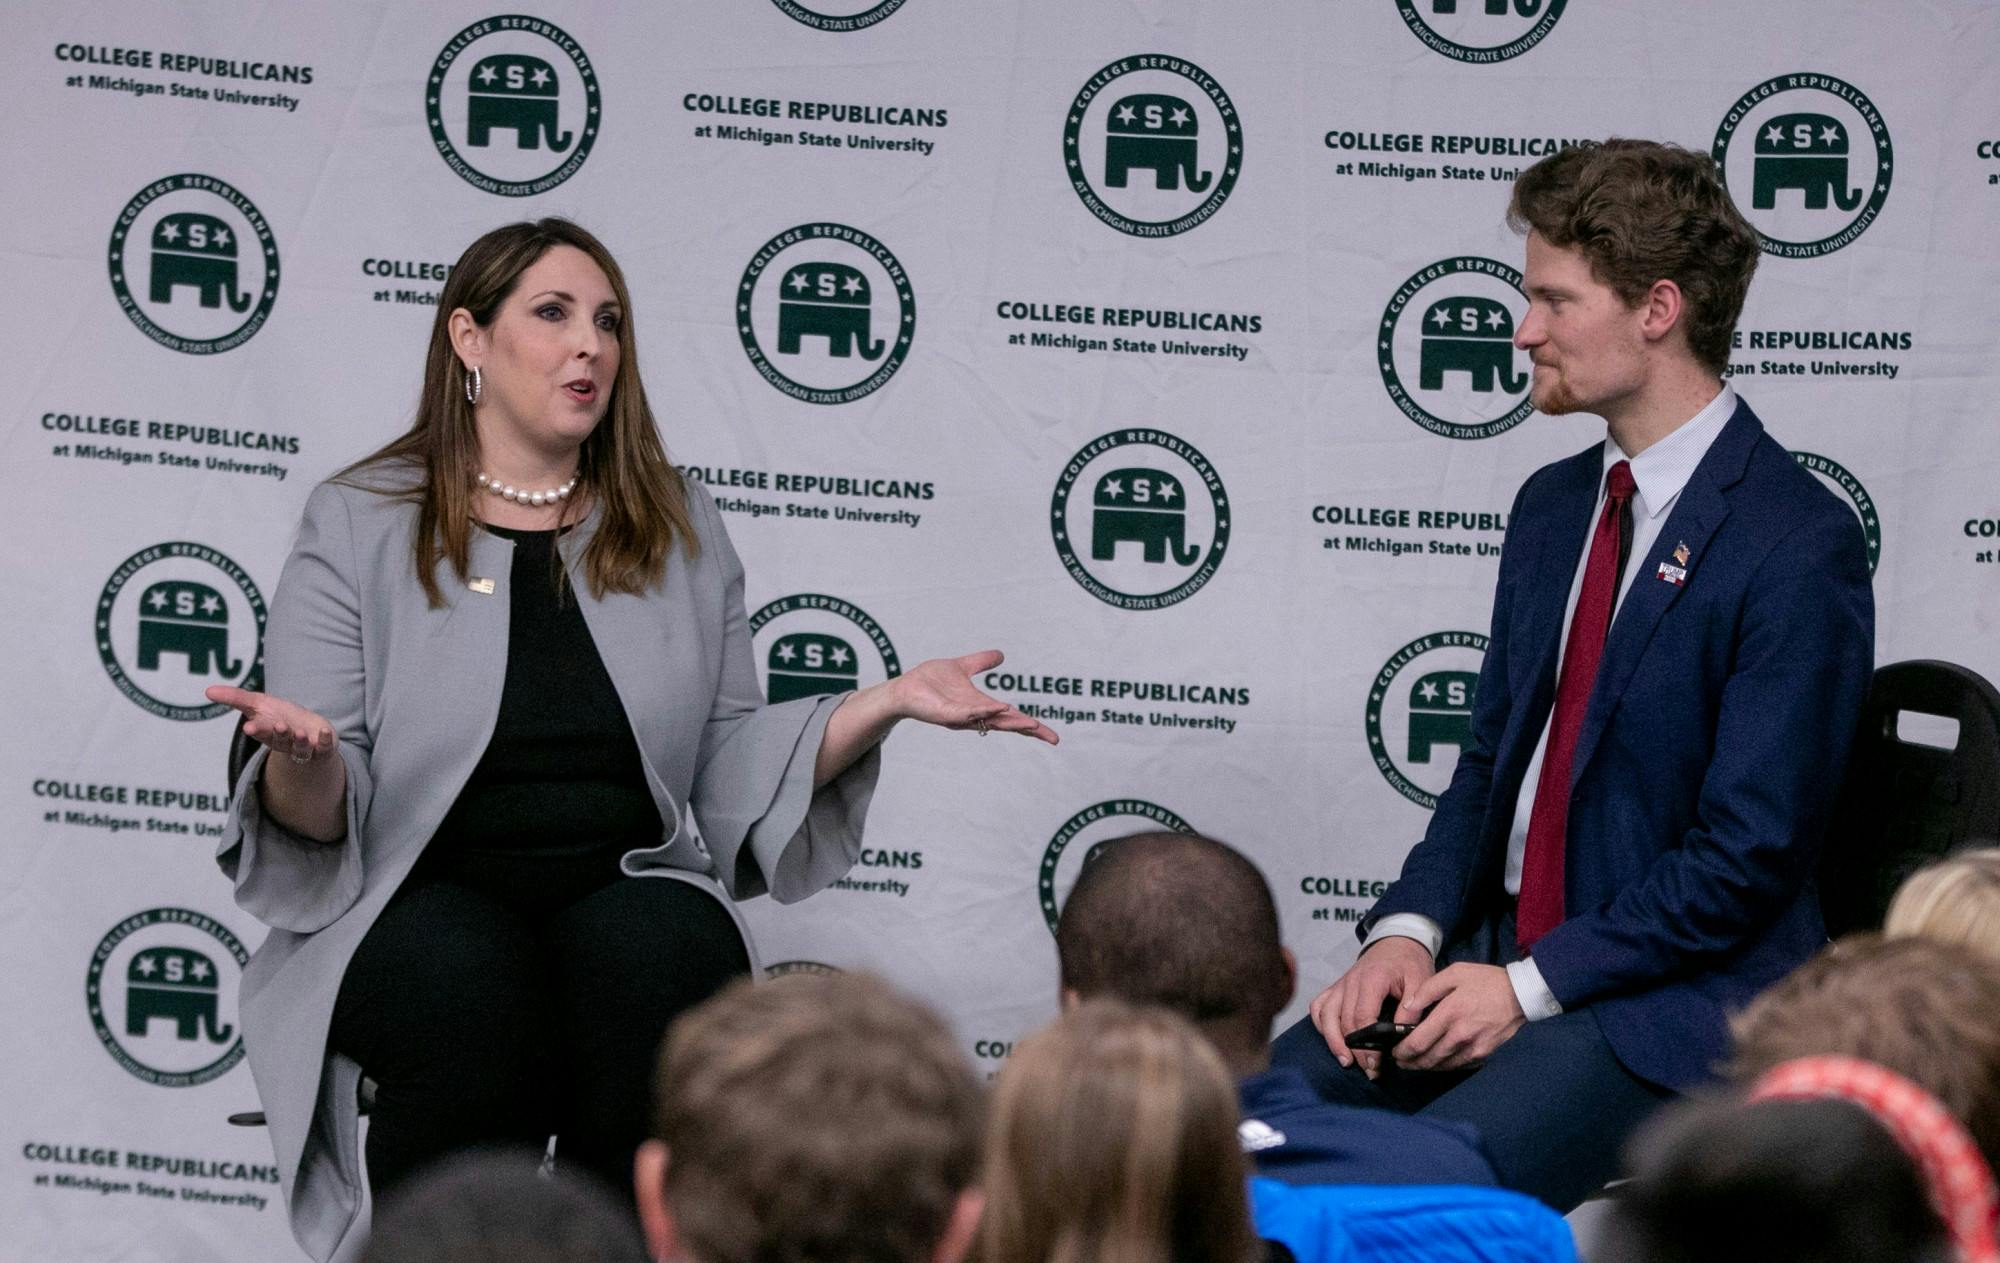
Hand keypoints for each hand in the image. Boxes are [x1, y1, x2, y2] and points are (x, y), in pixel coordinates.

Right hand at [205, 685, 335, 764]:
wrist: (311, 734)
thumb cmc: (280, 717)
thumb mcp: (257, 705)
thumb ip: (235, 698)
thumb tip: (207, 691)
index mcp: (268, 733)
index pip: (261, 731)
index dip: (257, 729)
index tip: (249, 727)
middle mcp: (285, 742)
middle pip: (281, 740)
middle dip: (278, 734)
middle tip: (277, 726)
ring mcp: (304, 747)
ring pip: (300, 748)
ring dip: (299, 741)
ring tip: (300, 733)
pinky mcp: (322, 748)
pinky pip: (324, 747)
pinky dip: (325, 741)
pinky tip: (325, 733)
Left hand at [888, 650, 1058, 744]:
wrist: (904, 688)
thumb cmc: (930, 681)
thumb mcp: (962, 667)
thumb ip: (981, 662)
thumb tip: (1002, 655)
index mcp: (981, 706)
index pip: (1010, 718)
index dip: (1031, 727)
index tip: (1052, 737)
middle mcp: (974, 715)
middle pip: (1006, 724)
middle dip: (1027, 729)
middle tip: (1049, 737)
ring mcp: (961, 717)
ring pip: (990, 720)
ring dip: (1010, 721)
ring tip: (1030, 723)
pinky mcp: (946, 714)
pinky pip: (967, 714)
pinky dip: (983, 711)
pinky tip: (998, 707)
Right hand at [1308, 935, 1433, 1078]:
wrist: (1396, 942)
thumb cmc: (1409, 962)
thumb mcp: (1421, 981)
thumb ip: (1413, 1007)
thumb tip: (1402, 1035)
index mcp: (1372, 979)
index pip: (1362, 1015)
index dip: (1366, 1043)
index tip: (1376, 1063)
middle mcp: (1350, 981)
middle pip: (1343, 1020)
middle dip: (1353, 1050)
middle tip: (1369, 1071)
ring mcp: (1340, 984)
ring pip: (1325, 1014)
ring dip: (1333, 1040)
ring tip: (1346, 1061)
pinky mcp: (1336, 987)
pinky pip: (1319, 1006)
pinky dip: (1321, 1024)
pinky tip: (1332, 1040)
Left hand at [1391, 963, 1524, 1071]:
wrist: (1521, 994)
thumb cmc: (1486, 980)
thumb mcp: (1454, 973)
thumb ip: (1428, 989)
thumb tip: (1408, 1006)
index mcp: (1449, 1013)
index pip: (1419, 1041)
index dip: (1403, 1051)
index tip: (1394, 1052)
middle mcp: (1459, 1035)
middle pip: (1428, 1058)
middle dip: (1411, 1062)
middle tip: (1400, 1062)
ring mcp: (1473, 1047)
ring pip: (1443, 1065)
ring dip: (1426, 1067)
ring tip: (1414, 1065)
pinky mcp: (1484, 1053)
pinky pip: (1459, 1065)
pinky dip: (1445, 1066)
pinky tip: (1438, 1063)